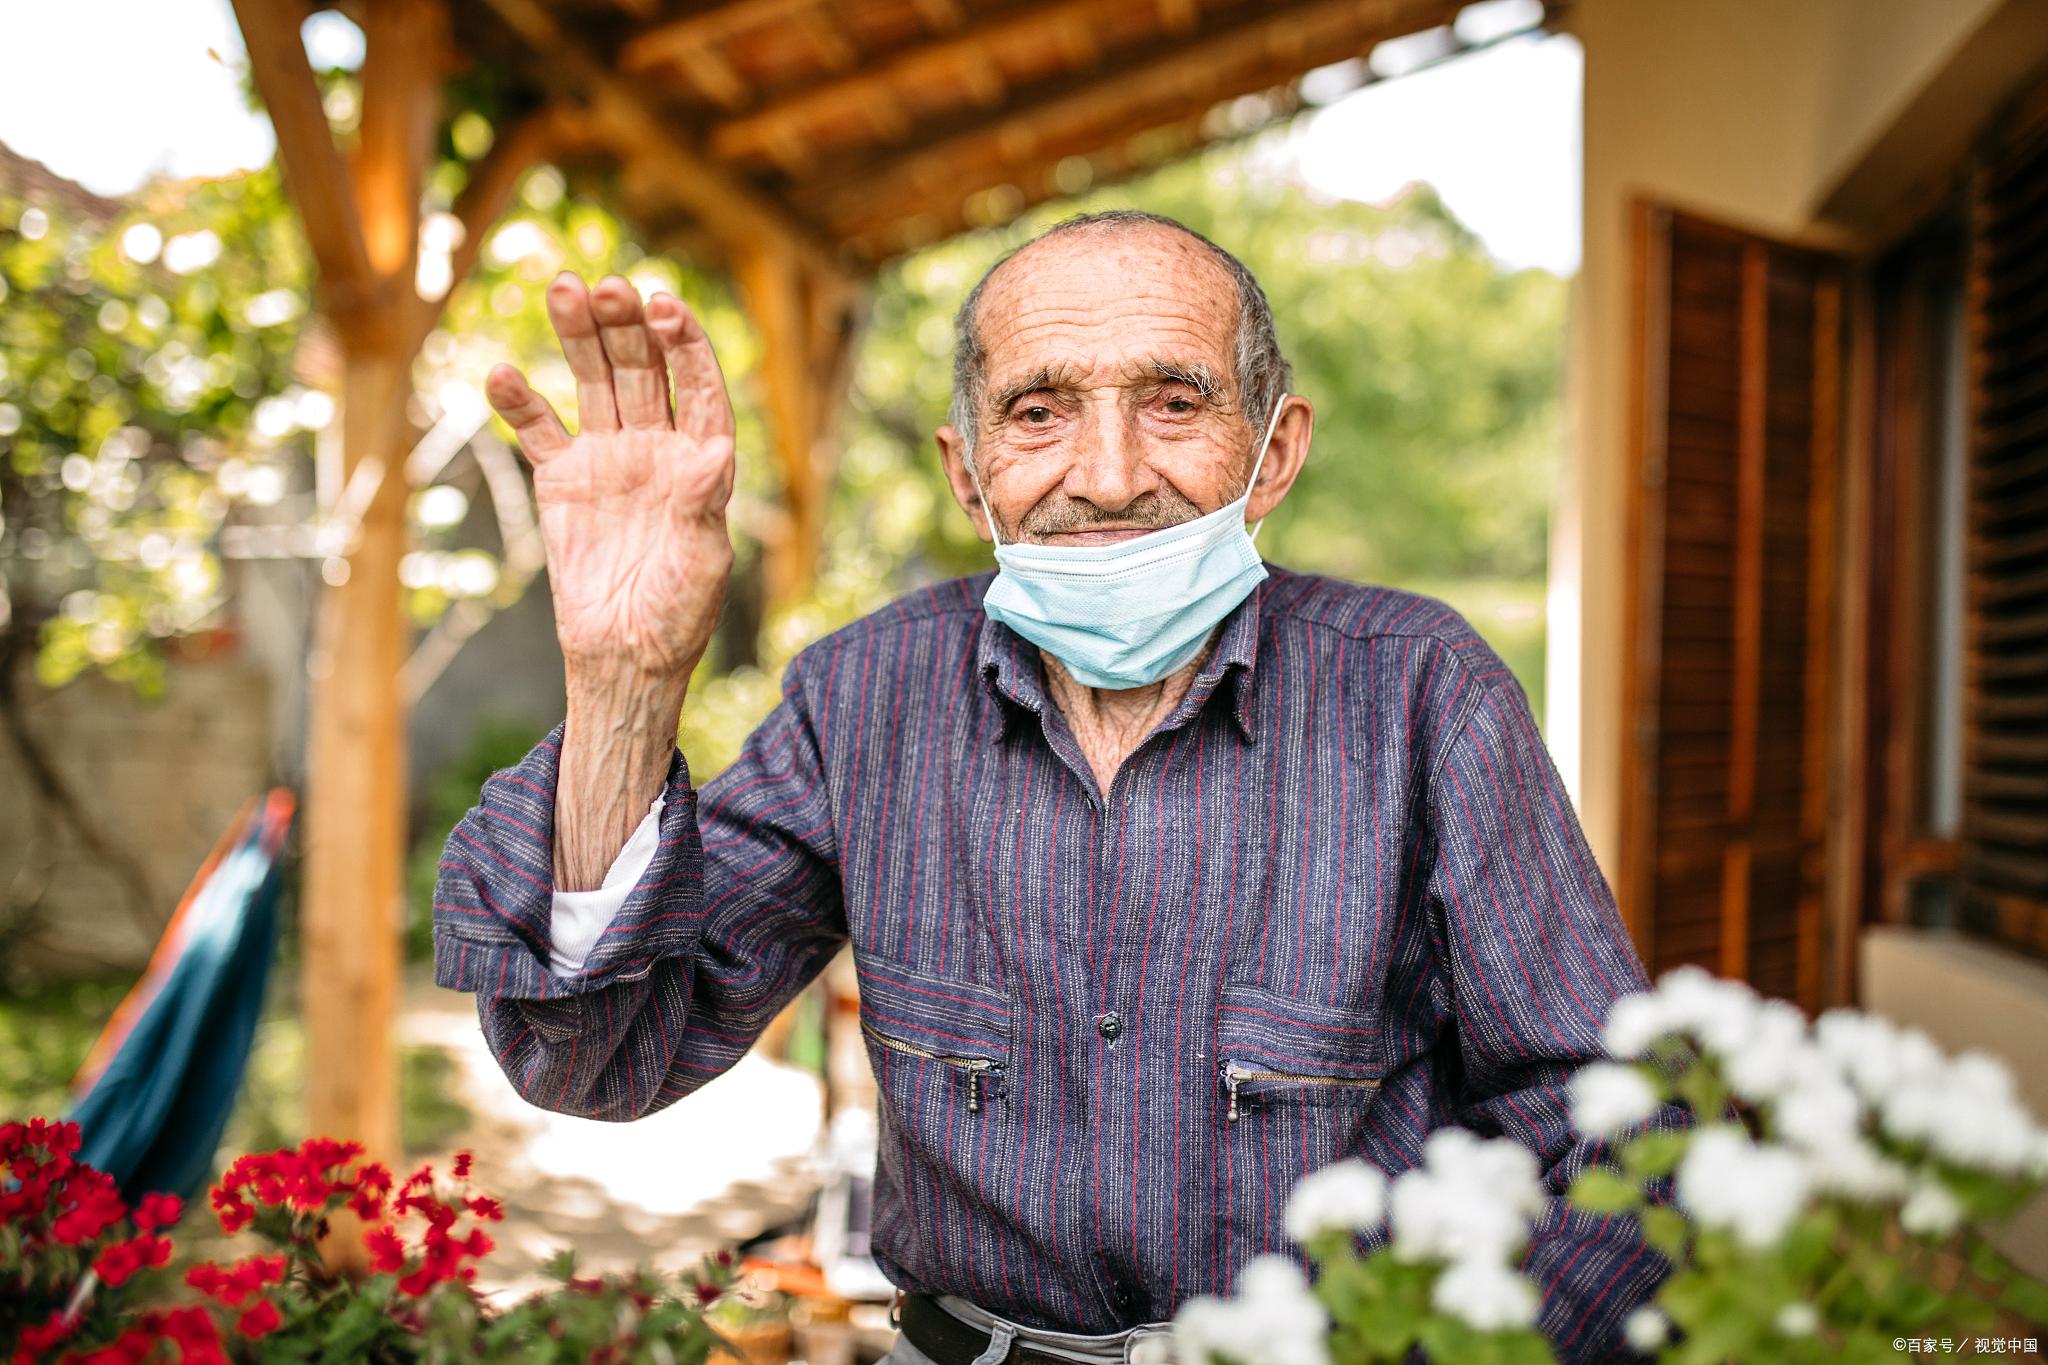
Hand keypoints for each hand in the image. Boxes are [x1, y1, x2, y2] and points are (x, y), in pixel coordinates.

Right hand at [486, 272, 735, 682]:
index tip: (666, 309)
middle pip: (642, 370)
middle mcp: (656, 447)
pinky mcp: (562, 480)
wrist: (624, 657)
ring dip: (579, 337)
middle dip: (626, 326)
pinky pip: (540, 430)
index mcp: (701, 459)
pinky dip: (521, 402)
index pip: (696, 387)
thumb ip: (704, 505)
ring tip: (564, 289)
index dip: (685, 345)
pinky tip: (502, 373)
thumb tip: (717, 453)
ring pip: (593, 382)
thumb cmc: (678, 614)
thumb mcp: (703, 563)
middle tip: (607, 287)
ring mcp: (608, 458)